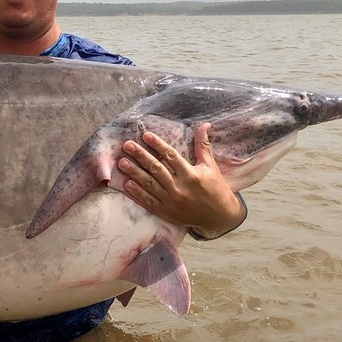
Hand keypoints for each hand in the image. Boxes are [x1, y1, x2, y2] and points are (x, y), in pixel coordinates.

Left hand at [116, 123, 245, 238]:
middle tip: (127, 145)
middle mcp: (179, 188)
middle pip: (156, 169)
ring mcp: (171, 201)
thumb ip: (203, 146)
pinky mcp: (166, 212)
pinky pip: (148, 201)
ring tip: (122, 162)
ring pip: (149, 184)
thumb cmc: (216, 188)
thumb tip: (204, 125)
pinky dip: (137, 193)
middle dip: (140, 156)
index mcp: (191, 175)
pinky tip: (127, 183)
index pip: (170, 156)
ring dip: (134, 173)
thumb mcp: (211, 166)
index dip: (158, 145)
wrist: (219, 217)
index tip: (145, 135)